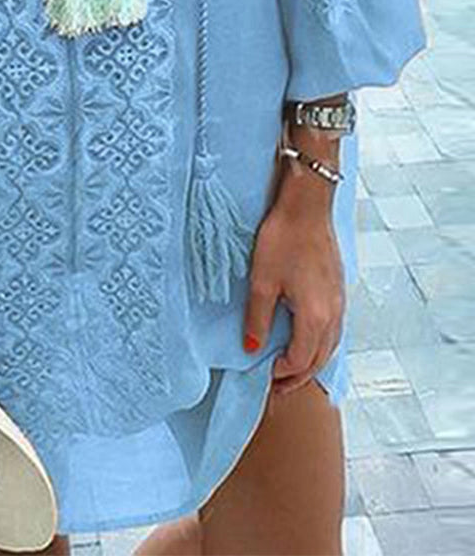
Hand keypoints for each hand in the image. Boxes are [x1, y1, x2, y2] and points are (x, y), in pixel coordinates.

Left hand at [241, 147, 345, 395]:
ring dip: (313, 362)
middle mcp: (334, 314)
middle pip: (320, 359)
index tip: (265, 376)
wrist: (308, 206)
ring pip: (331, 345)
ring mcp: (340, 301)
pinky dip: (322, 344)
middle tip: (279, 386)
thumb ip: (258, 319)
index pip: (301, 360)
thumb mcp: (262, 281)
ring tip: (292, 369)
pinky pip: (335, 329)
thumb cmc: (283, 240)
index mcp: (315, 317)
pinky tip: (308, 339)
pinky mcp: (339, 289)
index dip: (283, 373)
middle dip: (300, 376)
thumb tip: (252, 348)